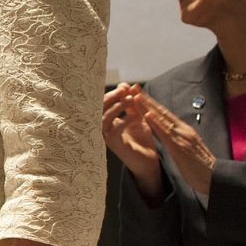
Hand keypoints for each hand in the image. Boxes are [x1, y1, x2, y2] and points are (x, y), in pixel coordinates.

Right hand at [102, 83, 163, 200]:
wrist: (148, 161)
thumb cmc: (142, 139)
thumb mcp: (138, 116)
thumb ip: (132, 103)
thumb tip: (127, 84)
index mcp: (108, 121)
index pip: (102, 103)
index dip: (112, 93)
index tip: (125, 86)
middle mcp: (104, 129)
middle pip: (98, 109)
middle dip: (111, 97)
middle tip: (124, 90)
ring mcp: (107, 137)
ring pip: (104, 118)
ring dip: (117, 107)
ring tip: (131, 100)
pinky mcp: (114, 146)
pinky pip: (114, 130)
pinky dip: (125, 121)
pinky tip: (136, 117)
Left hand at [136, 91, 215, 196]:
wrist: (216, 179)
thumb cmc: (202, 169)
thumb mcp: (188, 150)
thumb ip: (180, 140)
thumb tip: (171, 135)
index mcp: (185, 131)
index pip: (165, 115)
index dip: (151, 104)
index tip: (139, 94)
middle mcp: (184, 130)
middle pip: (162, 112)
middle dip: (147, 99)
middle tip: (133, 87)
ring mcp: (182, 137)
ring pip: (162, 119)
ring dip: (148, 107)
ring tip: (135, 96)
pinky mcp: (181, 147)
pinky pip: (166, 134)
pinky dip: (156, 123)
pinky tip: (147, 115)